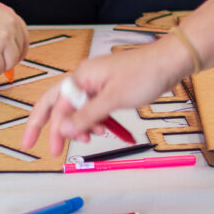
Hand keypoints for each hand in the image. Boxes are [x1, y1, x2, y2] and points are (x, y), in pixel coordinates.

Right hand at [20, 35, 194, 154]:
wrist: (170, 62)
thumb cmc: (144, 74)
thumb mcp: (113, 99)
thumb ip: (87, 115)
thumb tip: (64, 129)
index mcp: (81, 77)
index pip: (55, 105)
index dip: (47, 128)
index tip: (44, 148)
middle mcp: (84, 79)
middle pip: (59, 105)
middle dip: (55, 128)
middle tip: (53, 150)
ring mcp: (96, 84)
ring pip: (78, 109)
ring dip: (80, 126)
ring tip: (90, 139)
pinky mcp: (108, 89)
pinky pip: (93, 108)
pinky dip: (94, 121)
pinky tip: (102, 129)